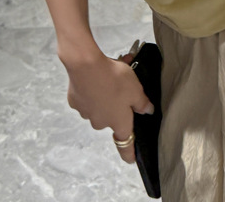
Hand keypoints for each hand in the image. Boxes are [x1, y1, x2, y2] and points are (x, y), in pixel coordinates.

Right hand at [63, 43, 153, 164]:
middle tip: (127, 85)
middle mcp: (100, 122)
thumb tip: (147, 111)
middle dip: (120, 103)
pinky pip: (88, 96)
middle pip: (113, 117)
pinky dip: (94, 87)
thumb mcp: (136, 89)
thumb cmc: (113, 79)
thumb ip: (143, 103)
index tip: (132, 159)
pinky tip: (99, 72)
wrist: (86, 65)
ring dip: (107, 92)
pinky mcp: (76, 101)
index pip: (125, 145)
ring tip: (115, 71)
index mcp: (118, 122)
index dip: (129, 153)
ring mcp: (86, 113)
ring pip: (101, 104)